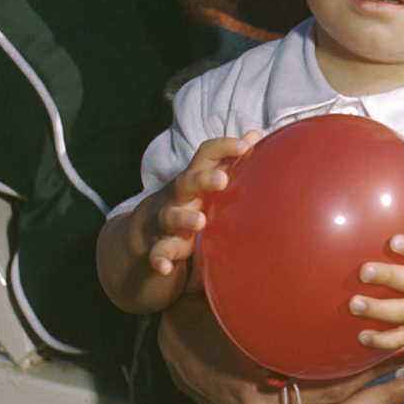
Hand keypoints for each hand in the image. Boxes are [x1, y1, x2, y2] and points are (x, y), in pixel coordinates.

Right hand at [148, 131, 257, 278]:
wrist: (149, 229)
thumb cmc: (192, 199)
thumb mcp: (209, 179)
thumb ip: (230, 160)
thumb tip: (254, 134)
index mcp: (195, 177)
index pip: (205, 154)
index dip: (223, 147)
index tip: (245, 144)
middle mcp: (179, 196)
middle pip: (186, 182)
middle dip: (202, 179)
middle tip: (222, 180)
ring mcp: (166, 220)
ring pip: (169, 216)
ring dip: (183, 217)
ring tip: (200, 221)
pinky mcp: (160, 245)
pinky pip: (156, 252)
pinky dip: (158, 259)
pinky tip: (165, 268)